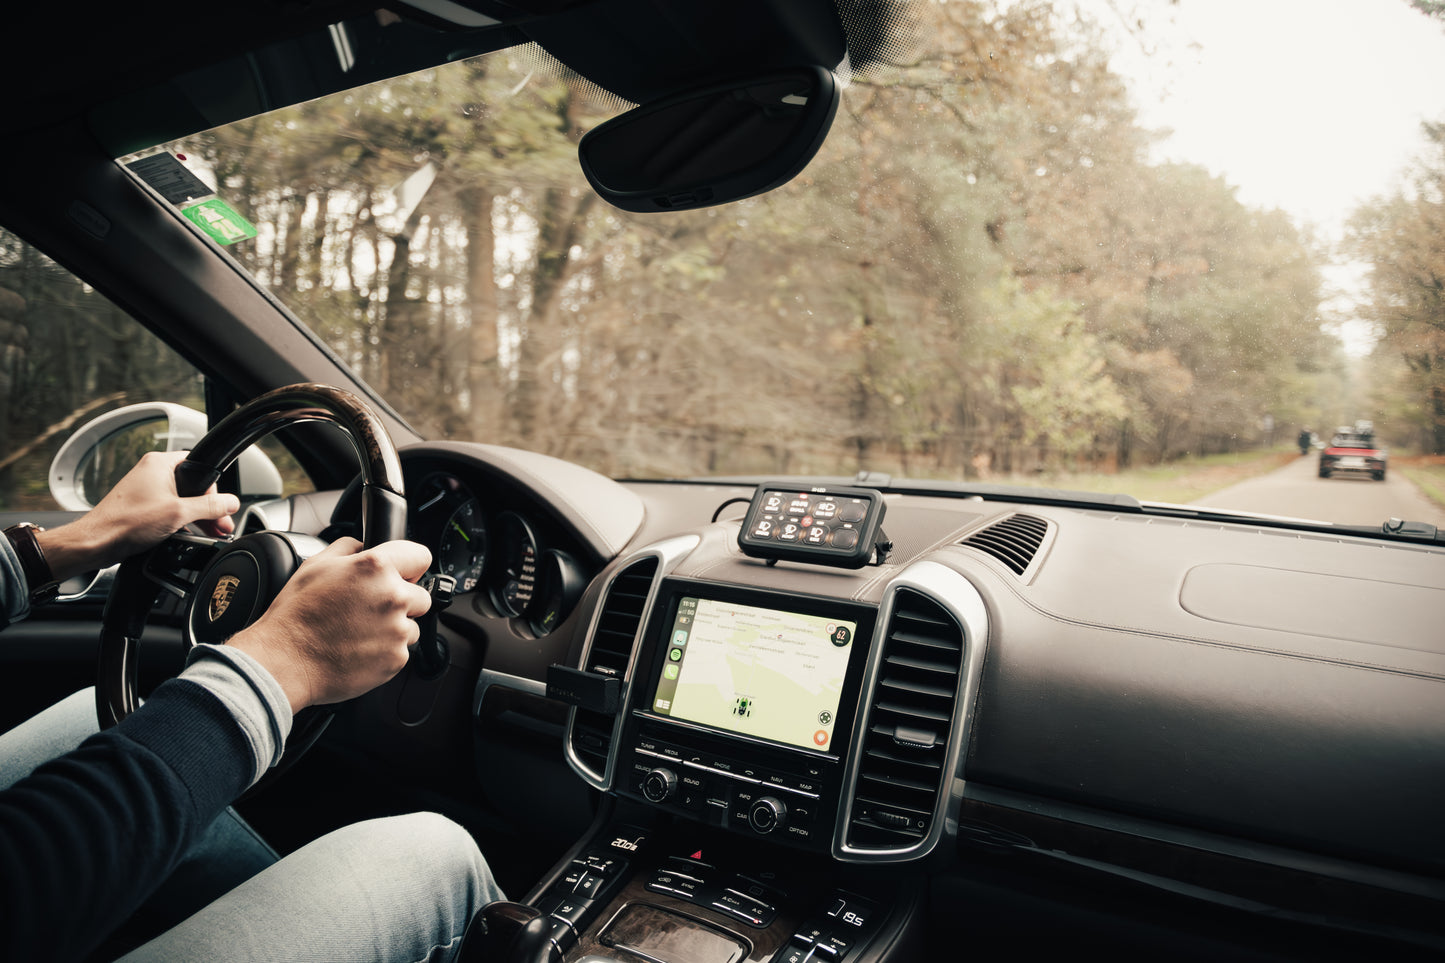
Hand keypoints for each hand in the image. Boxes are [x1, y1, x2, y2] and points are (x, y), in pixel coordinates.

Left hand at [40, 450, 240, 580]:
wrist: (96, 542)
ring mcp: (145, 490)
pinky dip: (180, 521)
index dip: (213, 489)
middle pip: (193, 486)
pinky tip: (189, 536)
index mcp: (160, 464)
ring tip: (208, 533)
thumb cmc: (126, 522)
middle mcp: (152, 473)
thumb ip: (210, 507)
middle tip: (220, 524)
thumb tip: (231, 502)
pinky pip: (169, 509)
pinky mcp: (142, 506)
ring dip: (196, 517)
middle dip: (208, 508)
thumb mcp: (179, 513)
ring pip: (182, 500)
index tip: (220, 507)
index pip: (200, 467)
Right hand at [225, 538, 432, 712]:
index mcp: (376, 567)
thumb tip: (363, 545)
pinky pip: (401, 650)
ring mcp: (396, 630)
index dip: (410, 566)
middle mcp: (392, 597)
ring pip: (411, 626)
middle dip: (402, 601)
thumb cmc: (295, 615)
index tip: (404, 574)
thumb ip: (348, 548)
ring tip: (359, 631)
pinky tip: (358, 648)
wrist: (285, 661)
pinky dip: (385, 651)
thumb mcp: (315, 565)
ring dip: (394, 628)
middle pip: (420, 596)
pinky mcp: (396, 658)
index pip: (420, 556)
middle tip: (370, 609)